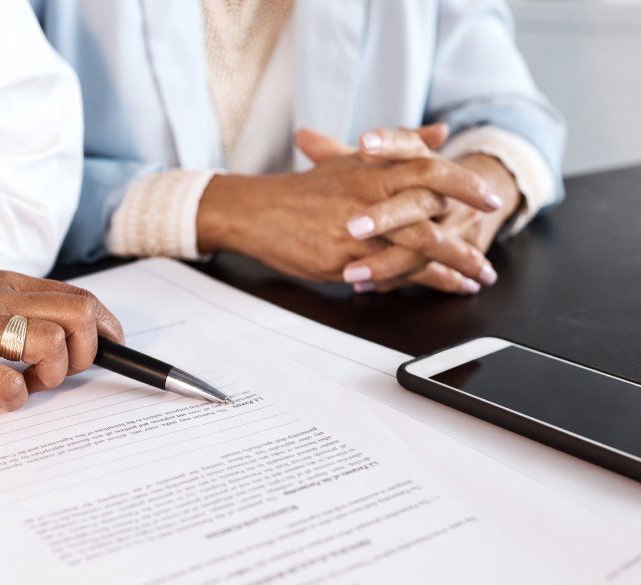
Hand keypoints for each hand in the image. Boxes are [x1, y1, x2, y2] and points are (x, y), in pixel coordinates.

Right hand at [0, 271, 123, 410]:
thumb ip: (15, 316)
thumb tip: (68, 342)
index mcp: (4, 285)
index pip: (79, 298)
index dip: (105, 329)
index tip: (109, 352)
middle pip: (78, 316)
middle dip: (87, 353)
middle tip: (59, 375)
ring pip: (49, 343)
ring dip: (51, 376)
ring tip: (25, 386)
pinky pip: (4, 382)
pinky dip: (13, 399)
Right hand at [196, 134, 501, 282]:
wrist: (257, 211)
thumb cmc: (306, 189)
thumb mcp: (355, 160)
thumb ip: (403, 145)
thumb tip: (441, 131)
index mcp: (373, 170)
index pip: (430, 171)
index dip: (465, 185)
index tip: (490, 200)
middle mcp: (368, 198)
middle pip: (430, 218)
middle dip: (463, 244)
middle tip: (489, 262)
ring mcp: (355, 231)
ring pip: (412, 251)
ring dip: (449, 269)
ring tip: (474, 280)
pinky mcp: (340, 259)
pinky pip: (386, 274)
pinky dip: (416, 283)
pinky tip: (438, 289)